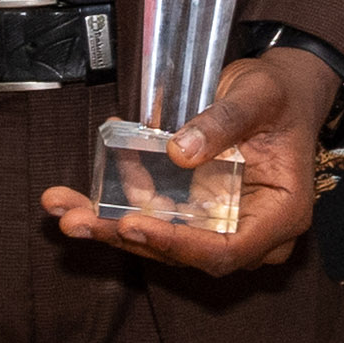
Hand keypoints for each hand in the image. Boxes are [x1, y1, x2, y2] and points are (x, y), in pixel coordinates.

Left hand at [40, 48, 320, 275]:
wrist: (282, 90)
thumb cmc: (280, 94)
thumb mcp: (258, 96)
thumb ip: (224, 123)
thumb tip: (178, 151)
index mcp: (280, 216)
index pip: (226, 251)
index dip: (176, 244)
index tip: (132, 225)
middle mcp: (250, 230)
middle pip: (184, 252)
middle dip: (124, 236)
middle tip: (74, 220)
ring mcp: (220, 223)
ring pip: (161, 237)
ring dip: (108, 224)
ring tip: (61, 206)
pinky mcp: (196, 210)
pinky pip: (154, 213)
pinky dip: (117, 201)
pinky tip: (81, 187)